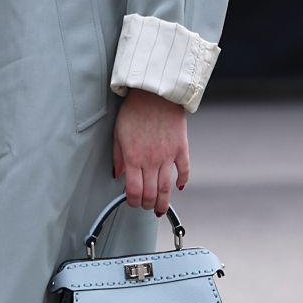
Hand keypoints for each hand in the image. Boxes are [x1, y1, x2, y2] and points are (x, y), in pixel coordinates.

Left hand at [113, 90, 189, 215]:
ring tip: (161, 208)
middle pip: (151, 193)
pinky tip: (179, 187)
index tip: (132, 203)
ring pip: (167, 188)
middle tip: (146, 207)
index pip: (133, 190)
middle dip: (148, 205)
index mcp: (133, 158)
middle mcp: (151, 160)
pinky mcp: (181, 148)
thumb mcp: (118, 133)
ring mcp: (168, 156)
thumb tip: (118, 174)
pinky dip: (183, 181)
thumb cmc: (134, 111)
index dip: (132, 201)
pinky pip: (184, 170)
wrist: (155, 94)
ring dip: (164, 202)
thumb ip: (118, 157)